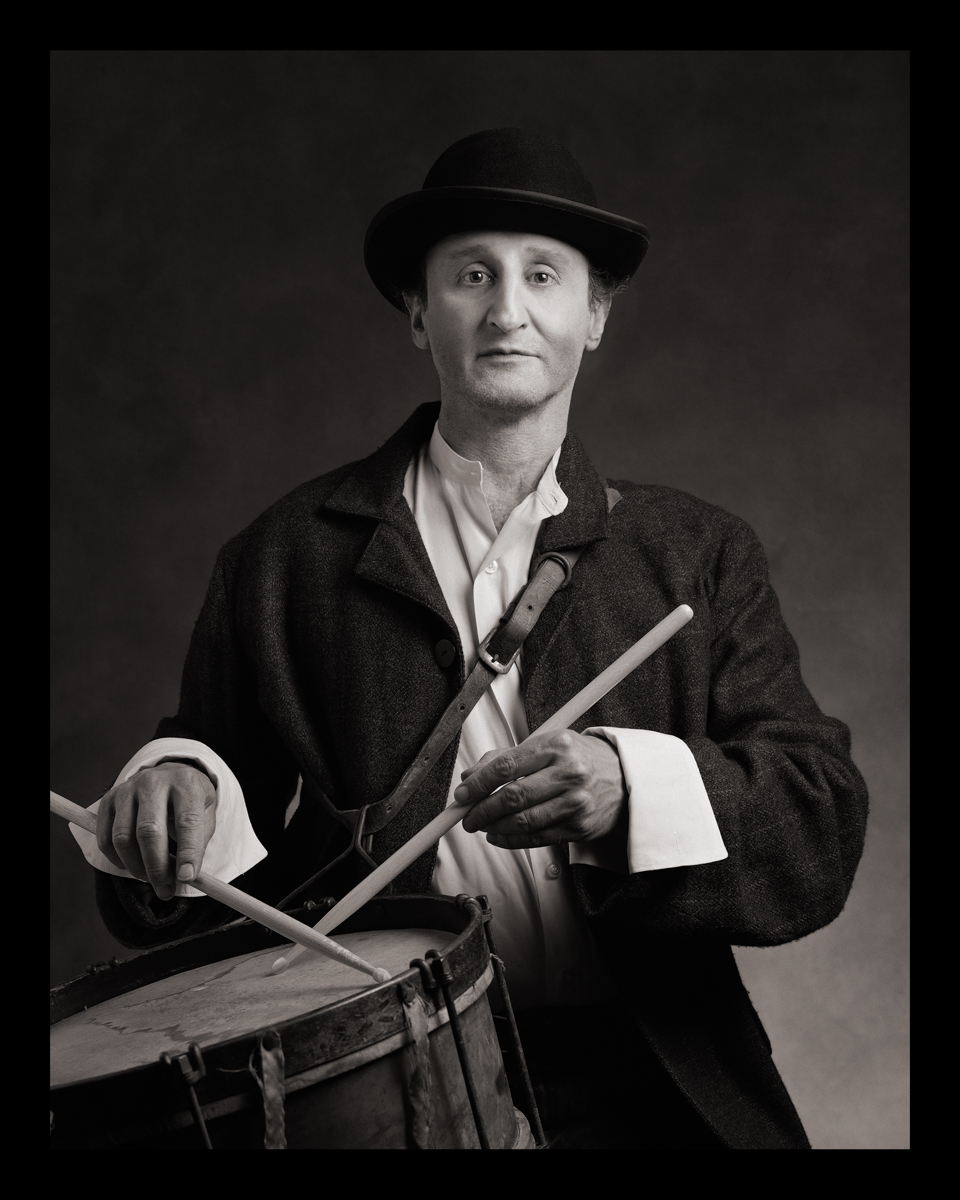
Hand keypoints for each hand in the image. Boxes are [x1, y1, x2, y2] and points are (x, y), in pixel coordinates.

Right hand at [96, 762, 216, 899]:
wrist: (170, 775)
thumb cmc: (190, 802)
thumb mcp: (207, 814)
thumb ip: (199, 841)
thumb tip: (185, 875)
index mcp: (186, 783)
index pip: (187, 821)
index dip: (187, 852)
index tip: (186, 878)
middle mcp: (154, 782)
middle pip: (149, 831)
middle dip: (157, 868)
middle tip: (165, 890)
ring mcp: (128, 789)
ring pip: (123, 838)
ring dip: (136, 868)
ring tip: (151, 879)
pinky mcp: (109, 800)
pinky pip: (106, 838)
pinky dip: (117, 860)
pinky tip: (133, 866)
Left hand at [454, 730, 625, 848]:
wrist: (622, 776)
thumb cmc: (579, 758)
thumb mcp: (546, 745)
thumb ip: (507, 758)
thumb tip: (470, 777)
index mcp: (556, 746)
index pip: (505, 766)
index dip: (477, 783)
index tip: (462, 794)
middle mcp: (568, 773)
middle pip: (512, 796)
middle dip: (481, 810)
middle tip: (468, 816)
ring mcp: (576, 802)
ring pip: (523, 821)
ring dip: (494, 827)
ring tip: (483, 826)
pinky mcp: (580, 826)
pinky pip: (537, 838)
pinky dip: (512, 841)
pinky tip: (500, 836)